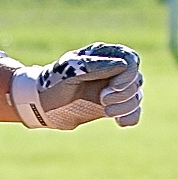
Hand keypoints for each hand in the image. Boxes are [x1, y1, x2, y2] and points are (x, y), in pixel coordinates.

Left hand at [8, 43, 142, 130]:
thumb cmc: (52, 83)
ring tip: (106, 112)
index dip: (127, 76)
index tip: (112, 89)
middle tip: (103, 101)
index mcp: (103, 55)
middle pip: (136, 80)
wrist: (41, 105)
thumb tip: (124, 64)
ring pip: (135, 96)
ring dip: (126, 106)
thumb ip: (95, 66)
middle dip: (124, 93)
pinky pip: (132, 111)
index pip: (131, 60)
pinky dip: (131, 117)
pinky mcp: (112, 106)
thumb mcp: (70, 71)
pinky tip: (121, 123)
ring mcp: (114, 89)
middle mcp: (112, 70)